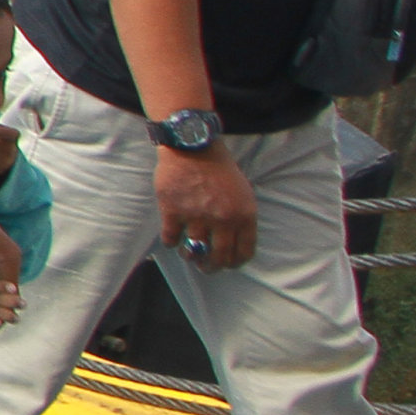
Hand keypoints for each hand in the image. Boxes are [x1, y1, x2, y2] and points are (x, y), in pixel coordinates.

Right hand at [156, 144, 257, 273]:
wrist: (193, 147)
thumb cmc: (219, 168)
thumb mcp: (243, 192)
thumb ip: (241, 217)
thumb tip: (234, 243)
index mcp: (244, 215)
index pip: (244, 251)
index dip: (235, 262)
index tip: (228, 264)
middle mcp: (223, 219)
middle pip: (219, 257)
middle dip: (212, 267)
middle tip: (206, 267)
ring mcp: (197, 217)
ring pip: (194, 252)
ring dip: (191, 256)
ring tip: (189, 254)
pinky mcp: (173, 212)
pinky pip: (171, 239)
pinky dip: (171, 242)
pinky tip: (173, 238)